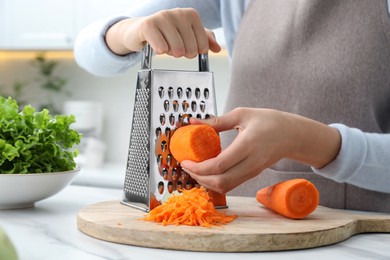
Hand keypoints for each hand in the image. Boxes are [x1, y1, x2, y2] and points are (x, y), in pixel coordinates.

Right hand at [105, 8, 220, 56]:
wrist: (141, 30)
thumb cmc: (166, 33)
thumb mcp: (188, 35)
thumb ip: (205, 40)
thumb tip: (217, 49)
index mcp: (191, 14)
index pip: (203, 43)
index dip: (197, 52)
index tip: (189, 48)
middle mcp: (178, 13)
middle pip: (190, 48)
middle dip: (183, 54)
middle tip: (176, 49)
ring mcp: (162, 17)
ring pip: (176, 49)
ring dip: (171, 53)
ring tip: (166, 46)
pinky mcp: (148, 25)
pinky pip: (161, 47)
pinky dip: (160, 51)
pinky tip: (157, 46)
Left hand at [181, 108, 340, 193]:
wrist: (291, 134)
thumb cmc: (268, 121)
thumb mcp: (242, 114)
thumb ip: (216, 120)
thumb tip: (193, 122)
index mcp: (248, 144)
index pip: (220, 164)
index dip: (198, 167)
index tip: (185, 161)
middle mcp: (251, 162)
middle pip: (221, 181)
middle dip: (199, 177)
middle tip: (187, 167)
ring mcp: (253, 171)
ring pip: (226, 186)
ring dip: (206, 182)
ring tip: (194, 170)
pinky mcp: (252, 175)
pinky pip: (231, 185)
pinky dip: (216, 183)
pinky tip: (207, 173)